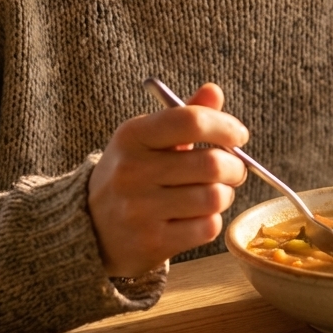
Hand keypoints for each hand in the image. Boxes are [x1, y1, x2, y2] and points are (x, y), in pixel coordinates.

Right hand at [88, 83, 249, 277]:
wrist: (93, 228)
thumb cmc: (133, 174)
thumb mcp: (148, 140)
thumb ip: (183, 116)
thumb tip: (214, 91)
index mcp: (132, 136)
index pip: (190, 120)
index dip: (224, 126)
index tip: (239, 135)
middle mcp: (132, 171)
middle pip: (212, 163)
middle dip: (236, 166)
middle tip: (235, 169)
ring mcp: (139, 209)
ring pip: (214, 197)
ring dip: (225, 195)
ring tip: (215, 193)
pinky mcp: (151, 241)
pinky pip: (207, 228)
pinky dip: (211, 221)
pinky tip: (198, 216)